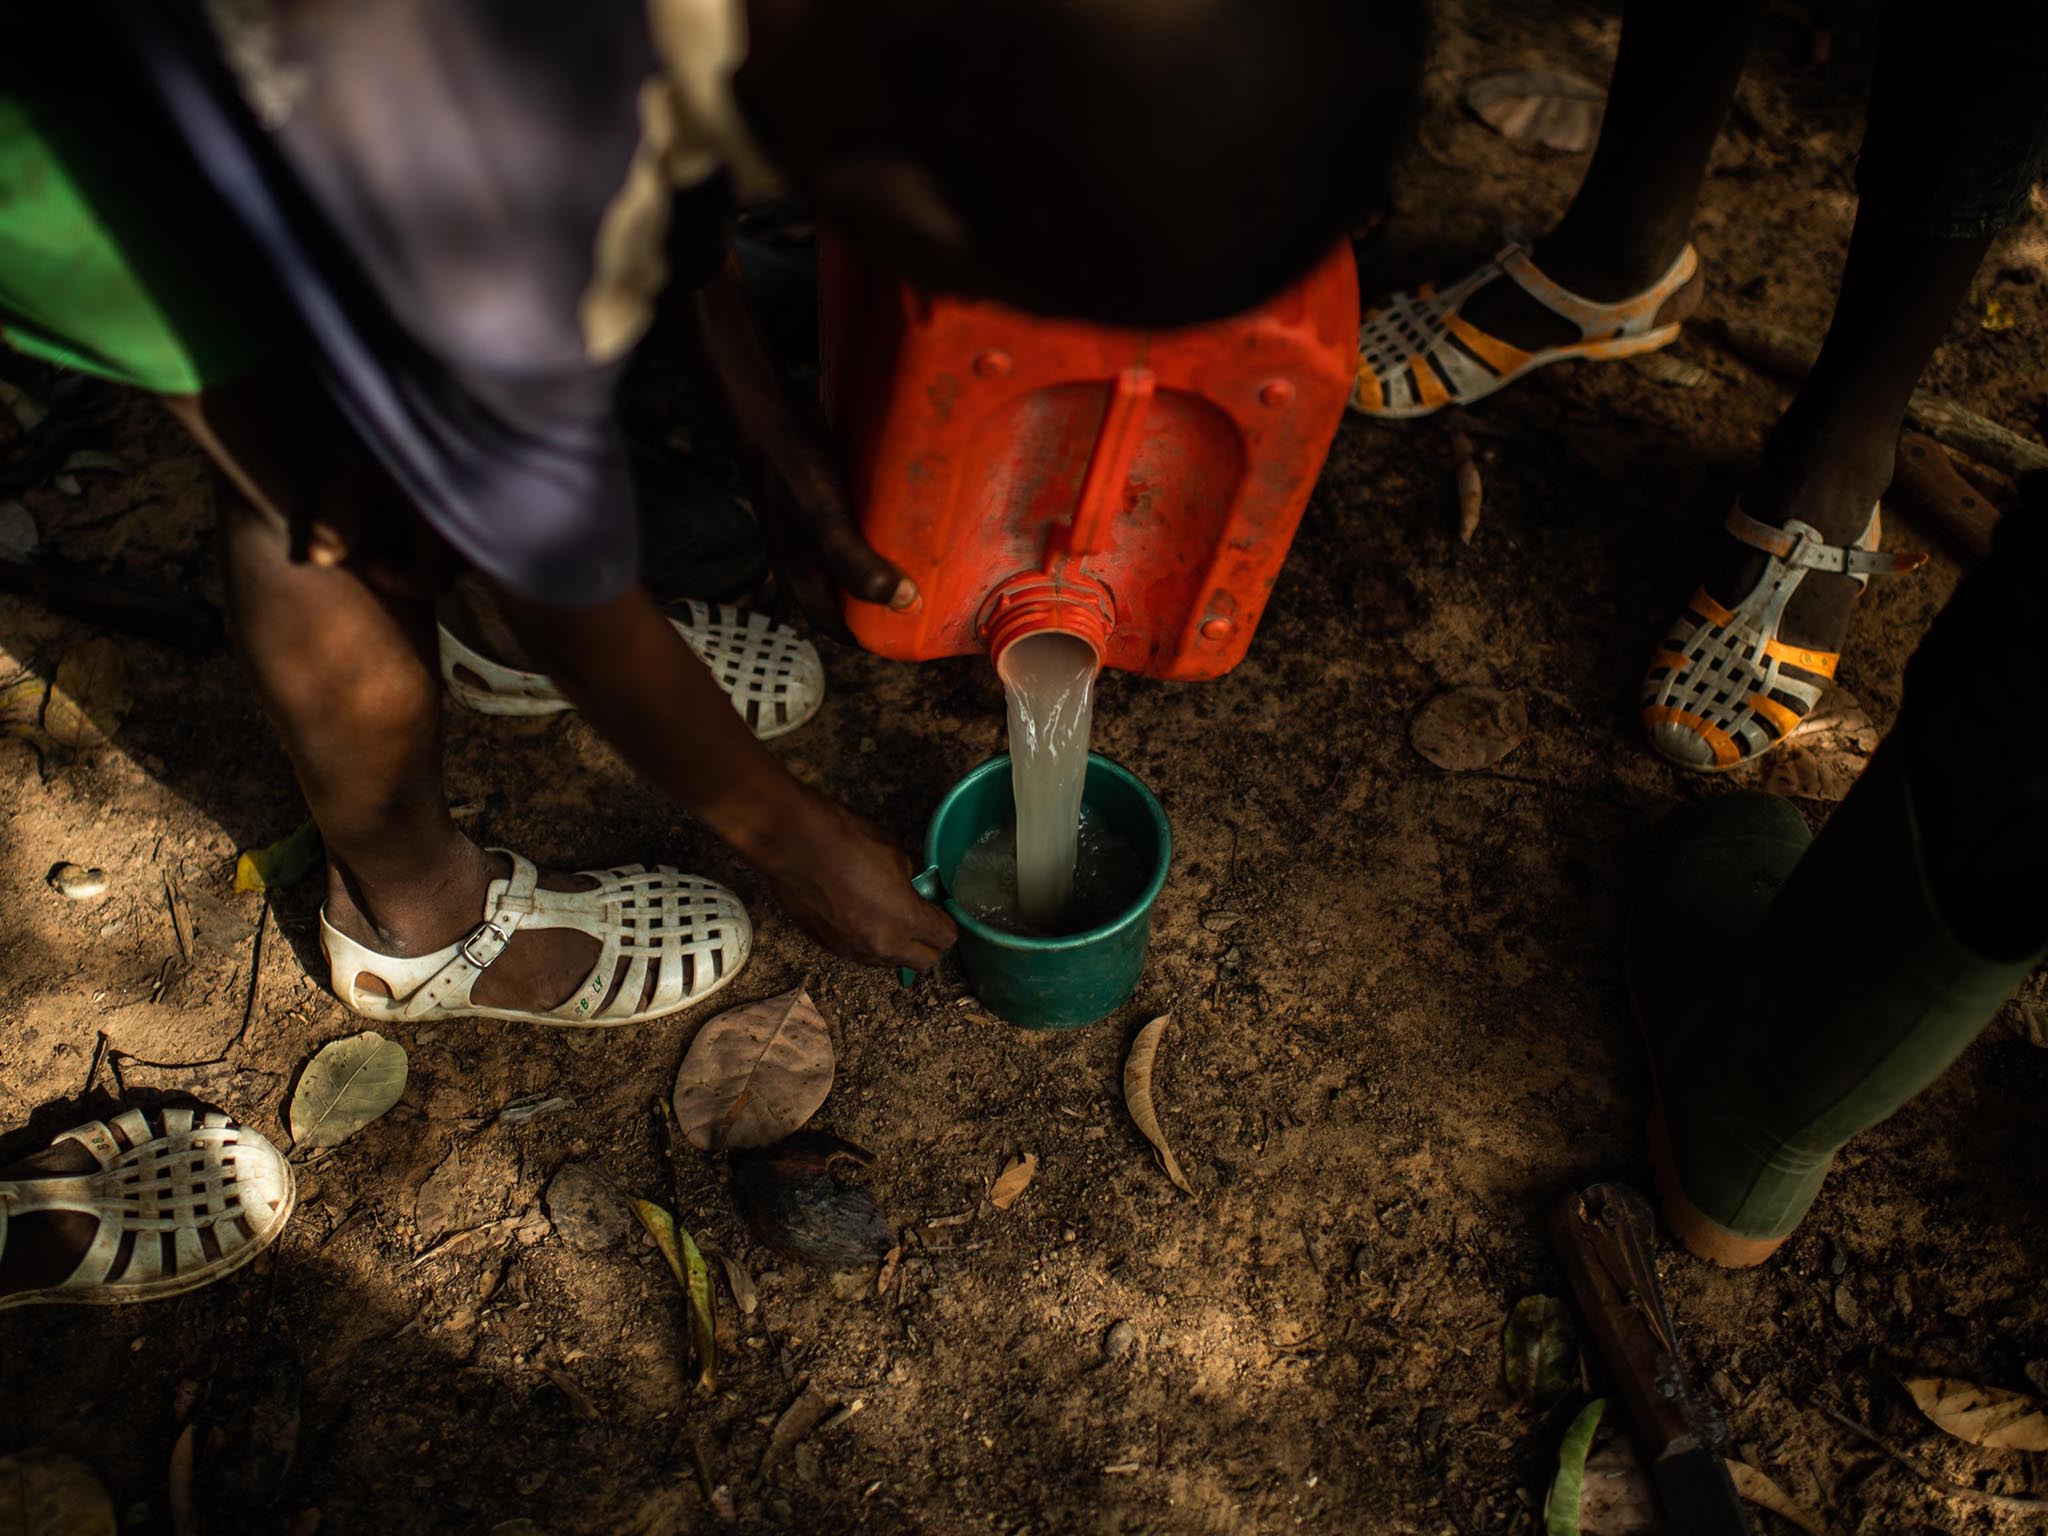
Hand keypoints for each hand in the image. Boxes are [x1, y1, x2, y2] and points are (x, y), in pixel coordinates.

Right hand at [748, 783, 955, 968]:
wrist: (793, 844)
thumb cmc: (847, 840)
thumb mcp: (895, 854)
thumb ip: (910, 883)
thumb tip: (909, 892)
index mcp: (907, 921)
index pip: (946, 939)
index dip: (945, 923)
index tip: (938, 910)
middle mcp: (883, 945)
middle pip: (924, 962)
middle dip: (926, 943)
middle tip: (918, 919)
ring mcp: (853, 951)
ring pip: (889, 961)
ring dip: (894, 944)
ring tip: (882, 915)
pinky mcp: (827, 947)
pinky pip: (858, 952)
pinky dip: (864, 939)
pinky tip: (853, 913)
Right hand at [752, 415, 917, 638]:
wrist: (769, 417)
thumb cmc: (794, 473)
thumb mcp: (829, 526)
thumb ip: (860, 568)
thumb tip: (907, 604)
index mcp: (805, 584)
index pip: (846, 631)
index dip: (880, 639)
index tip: (922, 635)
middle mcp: (810, 566)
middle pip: (855, 602)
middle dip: (892, 606)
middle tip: (938, 598)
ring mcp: (817, 538)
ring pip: (859, 568)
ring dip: (891, 571)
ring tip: (935, 566)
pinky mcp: (828, 509)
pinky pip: (862, 537)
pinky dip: (885, 540)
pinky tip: (911, 528)